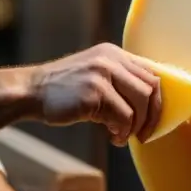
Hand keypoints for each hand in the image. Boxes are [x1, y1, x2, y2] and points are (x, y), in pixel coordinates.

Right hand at [29, 43, 161, 145]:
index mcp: (114, 53)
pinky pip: (123, 116)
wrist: (32, 91)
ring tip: (123, 136)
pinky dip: (122, 132)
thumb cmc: (64, 89)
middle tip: (144, 134)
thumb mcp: (94, 73)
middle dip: (152, 116)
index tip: (154, 119)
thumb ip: (119, 80)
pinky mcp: (93, 93)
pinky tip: (113, 137)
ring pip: (140, 104)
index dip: (158, 99)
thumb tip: (149, 104)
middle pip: (151, 88)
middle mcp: (110, 60)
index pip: (152, 73)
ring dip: (136, 126)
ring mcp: (101, 75)